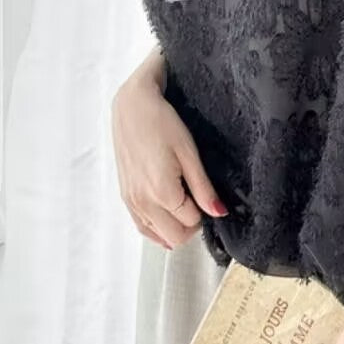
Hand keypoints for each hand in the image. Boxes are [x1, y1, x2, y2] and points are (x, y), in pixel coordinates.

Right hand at [111, 50, 228, 248]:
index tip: (208, 195)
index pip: (191, 222)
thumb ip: (203, 187)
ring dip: (175, 226)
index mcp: (162, 191)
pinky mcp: (125, 196)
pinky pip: (142, 227)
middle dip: (192, 223)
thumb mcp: (189, 153)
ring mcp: (131, 201)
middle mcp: (143, 202)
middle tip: (200, 200)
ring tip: (185, 200)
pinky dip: (158, 227)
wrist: (132, 107)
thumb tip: (218, 213)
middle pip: (175, 236)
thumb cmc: (163, 123)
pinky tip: (168, 212)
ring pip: (158, 236)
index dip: (205, 212)